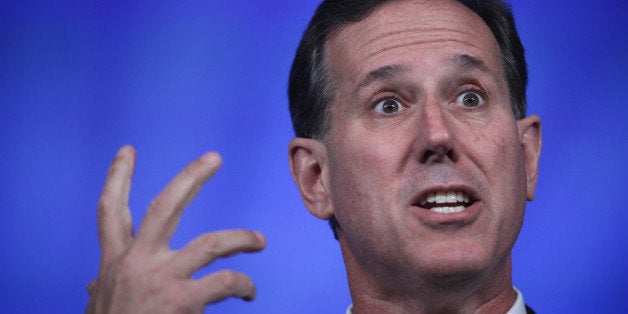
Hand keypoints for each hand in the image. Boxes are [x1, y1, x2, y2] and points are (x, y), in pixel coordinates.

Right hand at [86, 145, 266, 312]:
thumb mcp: (99, 305)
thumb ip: (101, 287)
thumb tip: (91, 283)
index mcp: (114, 261)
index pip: (109, 211)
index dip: (116, 177)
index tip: (126, 151)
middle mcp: (136, 262)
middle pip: (163, 207)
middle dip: (190, 178)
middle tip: (214, 158)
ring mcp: (161, 279)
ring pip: (211, 242)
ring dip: (241, 238)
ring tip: (260, 241)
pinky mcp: (183, 301)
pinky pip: (226, 282)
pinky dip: (243, 284)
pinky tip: (249, 292)